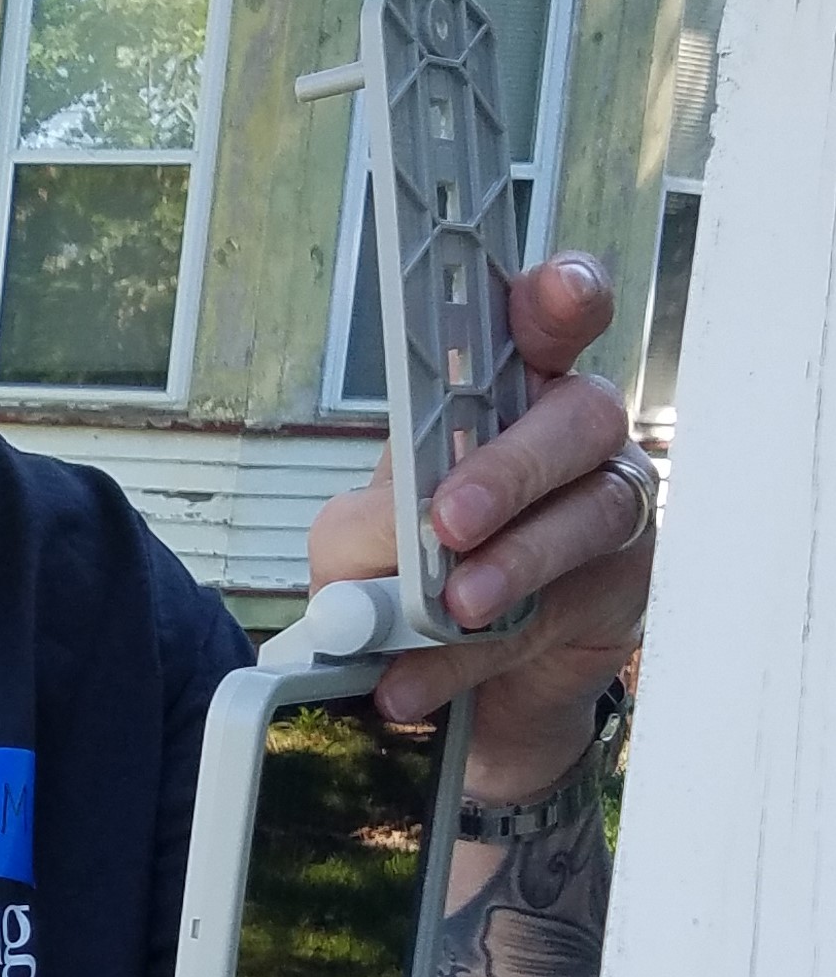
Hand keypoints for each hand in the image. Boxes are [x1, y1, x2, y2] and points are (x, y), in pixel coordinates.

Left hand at [306, 252, 653, 799]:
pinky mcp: (622, 588)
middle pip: (580, 415)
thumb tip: (394, 551)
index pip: (546, 324)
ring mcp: (608, 507)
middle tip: (452, 521)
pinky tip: (418, 679)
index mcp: (500, 395)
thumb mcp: (353, 545)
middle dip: (514, 465)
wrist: (449, 681)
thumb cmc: (402, 575)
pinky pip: (568, 608)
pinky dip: (482, 649)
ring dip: (515, 563)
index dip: (561, 298)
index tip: (559, 295)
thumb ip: (364, 534)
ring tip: (450, 610)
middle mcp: (569, 436)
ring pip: (592, 512)